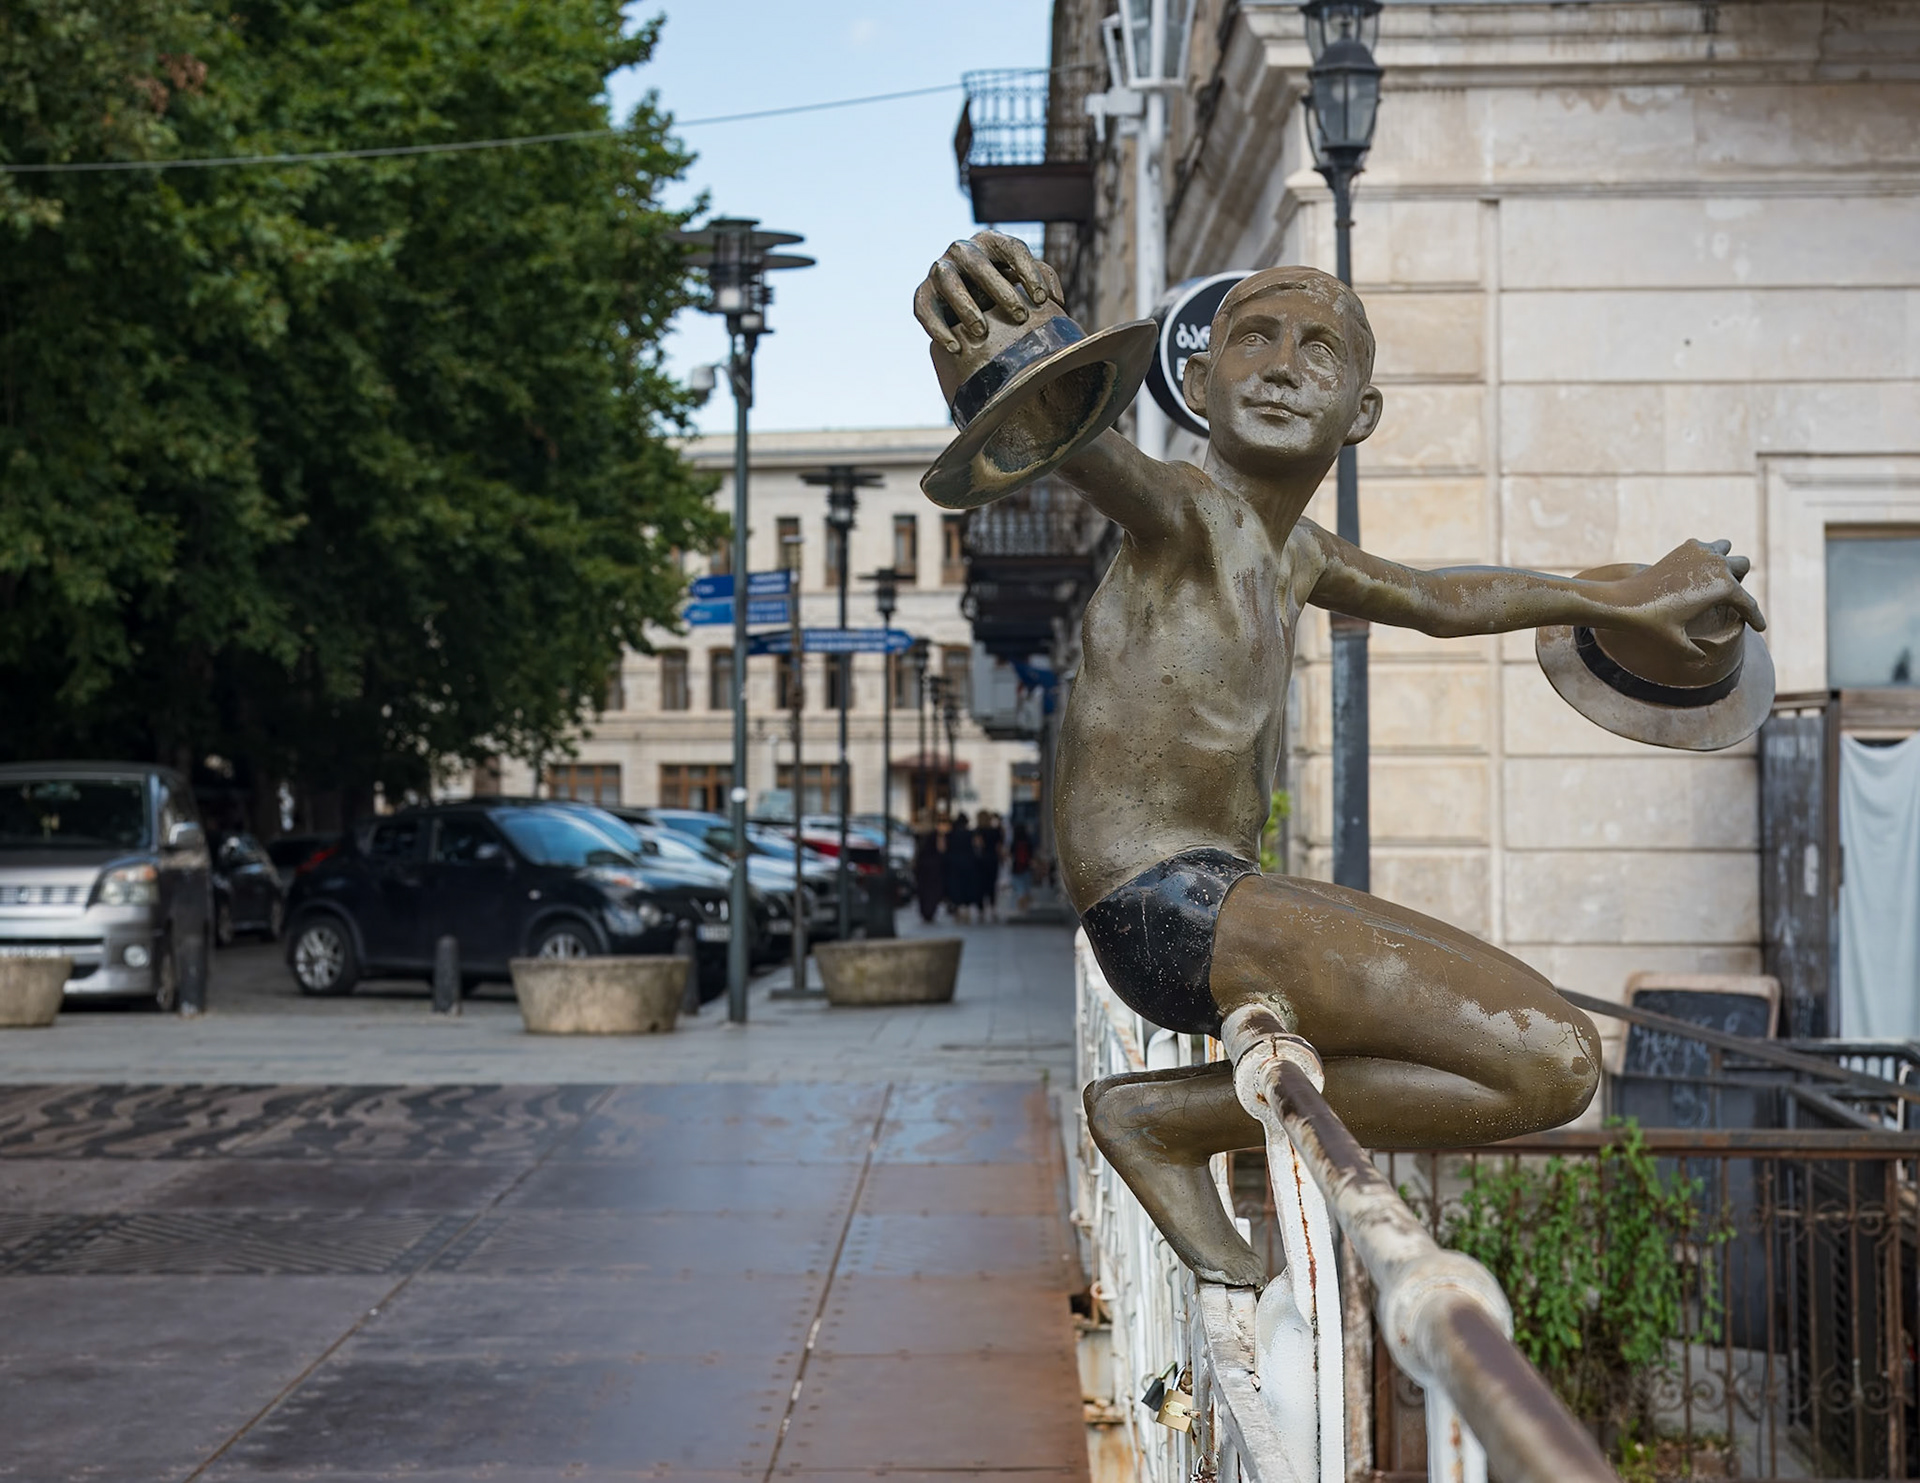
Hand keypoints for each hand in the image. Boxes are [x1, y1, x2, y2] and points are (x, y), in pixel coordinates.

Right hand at [912, 230, 1064, 355]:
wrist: (963, 307)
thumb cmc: (1001, 290)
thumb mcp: (1023, 279)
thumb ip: (1043, 278)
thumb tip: (1055, 300)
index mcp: (992, 243)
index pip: (1012, 248)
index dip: (1028, 271)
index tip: (1042, 300)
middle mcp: (963, 250)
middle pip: (979, 264)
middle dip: (1000, 290)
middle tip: (1020, 317)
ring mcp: (940, 270)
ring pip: (948, 281)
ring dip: (965, 305)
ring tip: (981, 332)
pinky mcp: (923, 293)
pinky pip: (925, 308)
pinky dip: (937, 328)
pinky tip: (955, 348)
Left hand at [1610, 539, 1766, 658]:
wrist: (1623, 600)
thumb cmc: (1651, 624)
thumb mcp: (1676, 644)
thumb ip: (1693, 652)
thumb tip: (1702, 657)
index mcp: (1724, 588)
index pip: (1747, 603)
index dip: (1756, 618)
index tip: (1761, 628)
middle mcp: (1718, 566)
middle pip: (1743, 567)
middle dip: (1740, 580)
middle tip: (1731, 597)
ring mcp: (1702, 552)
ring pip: (1727, 550)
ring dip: (1725, 562)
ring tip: (1715, 579)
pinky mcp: (1685, 547)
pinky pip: (1706, 547)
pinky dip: (1707, 557)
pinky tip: (1698, 571)